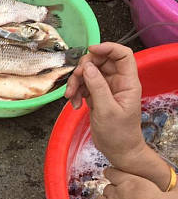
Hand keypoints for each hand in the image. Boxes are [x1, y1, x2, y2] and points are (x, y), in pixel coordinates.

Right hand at [65, 43, 146, 171]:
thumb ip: (97, 86)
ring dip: (76, 82)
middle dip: (84, 68)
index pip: (122, 54)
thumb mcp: (107, 110)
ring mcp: (106, 88)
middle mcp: (117, 82)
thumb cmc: (118, 133)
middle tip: (75, 80)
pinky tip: (75, 105)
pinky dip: (76, 93)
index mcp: (127, 82)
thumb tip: (87, 67)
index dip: (108, 48)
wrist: (117, 150)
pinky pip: (84, 86)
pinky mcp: (97, 96)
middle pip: (101, 62)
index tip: (90, 50)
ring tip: (70, 97)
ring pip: (89, 74)